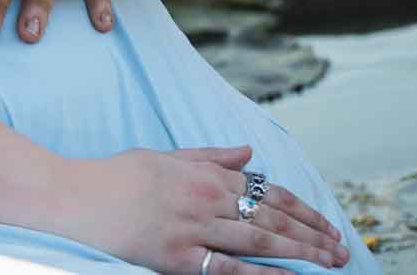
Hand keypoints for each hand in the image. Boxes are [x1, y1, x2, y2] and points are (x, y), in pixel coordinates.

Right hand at [54, 146, 351, 272]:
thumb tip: (248, 153)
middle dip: (313, 234)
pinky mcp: (176, 255)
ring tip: (330, 264)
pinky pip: (228, 269)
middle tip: (343, 250)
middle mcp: (204, 197)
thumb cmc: (115, 176)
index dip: (304, 210)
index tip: (329, 225)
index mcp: (204, 173)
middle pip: (271, 217)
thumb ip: (209, 156)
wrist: (73, 196)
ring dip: (301, 253)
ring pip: (259, 240)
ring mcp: (191, 227)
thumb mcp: (164, 156)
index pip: (268, 191)